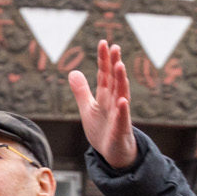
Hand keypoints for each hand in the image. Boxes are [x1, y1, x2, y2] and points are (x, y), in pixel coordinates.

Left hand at [69, 39, 136, 168]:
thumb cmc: (102, 129)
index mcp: (105, 96)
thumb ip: (82, 91)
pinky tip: (123, 100)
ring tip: (120, 65)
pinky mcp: (120, 129)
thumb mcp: (88, 108)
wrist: (111, 153)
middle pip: (114, 80)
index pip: (105, 74)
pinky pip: (122, 119)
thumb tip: (73, 72)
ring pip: (121, 95)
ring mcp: (119, 115)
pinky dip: (123, 110)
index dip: (103, 60)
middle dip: (114, 64)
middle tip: (115, 47)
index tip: (103, 42)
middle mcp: (114, 102)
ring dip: (121, 80)